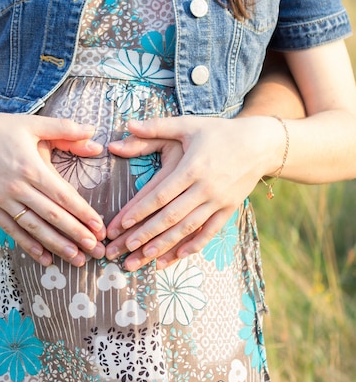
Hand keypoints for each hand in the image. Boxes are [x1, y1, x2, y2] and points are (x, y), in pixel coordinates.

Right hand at [0, 111, 107, 266]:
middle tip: (96, 249)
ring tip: (76, 259)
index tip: (99, 227)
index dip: (83, 213)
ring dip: (56, 245)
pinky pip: (13, 230)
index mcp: (31, 167)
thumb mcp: (32, 123)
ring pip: (34, 227)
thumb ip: (64, 128)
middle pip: (52, 216)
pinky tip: (45, 258)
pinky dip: (29, 246)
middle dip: (76, 234)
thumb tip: (93, 132)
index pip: (63, 196)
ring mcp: (2, 200)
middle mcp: (17, 187)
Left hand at [105, 116, 277, 270]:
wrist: (261, 143)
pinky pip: (210, 231)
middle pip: (171, 216)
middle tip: (125, 248)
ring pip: (188, 228)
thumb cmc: (218, 132)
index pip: (160, 194)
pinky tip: (178, 256)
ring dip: (166, 245)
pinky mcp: (229, 209)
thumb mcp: (188, 125)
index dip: (139, 211)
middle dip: (146, 234)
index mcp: (191, 168)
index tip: (121, 224)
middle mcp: (205, 188)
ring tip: (146, 258)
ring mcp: (219, 201)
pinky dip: (194, 245)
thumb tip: (127, 124)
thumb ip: (156, 126)